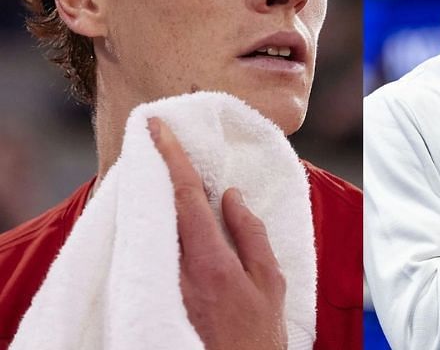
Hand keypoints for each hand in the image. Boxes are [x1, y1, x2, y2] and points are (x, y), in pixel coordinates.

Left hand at [149, 118, 285, 349]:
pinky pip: (152, 246)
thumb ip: (252, 235)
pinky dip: (155, 220)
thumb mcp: (271, 283)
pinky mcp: (156, 294)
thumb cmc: (258, 335)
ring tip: (159, 164)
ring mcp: (162, 283)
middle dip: (156, 166)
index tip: (158, 127)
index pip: (185, 197)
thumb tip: (232, 197)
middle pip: (160, 206)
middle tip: (152, 134)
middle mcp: (178, 270)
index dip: (172, 157)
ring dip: (155, 192)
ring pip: (153, 225)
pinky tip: (159, 209)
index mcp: (210, 261)